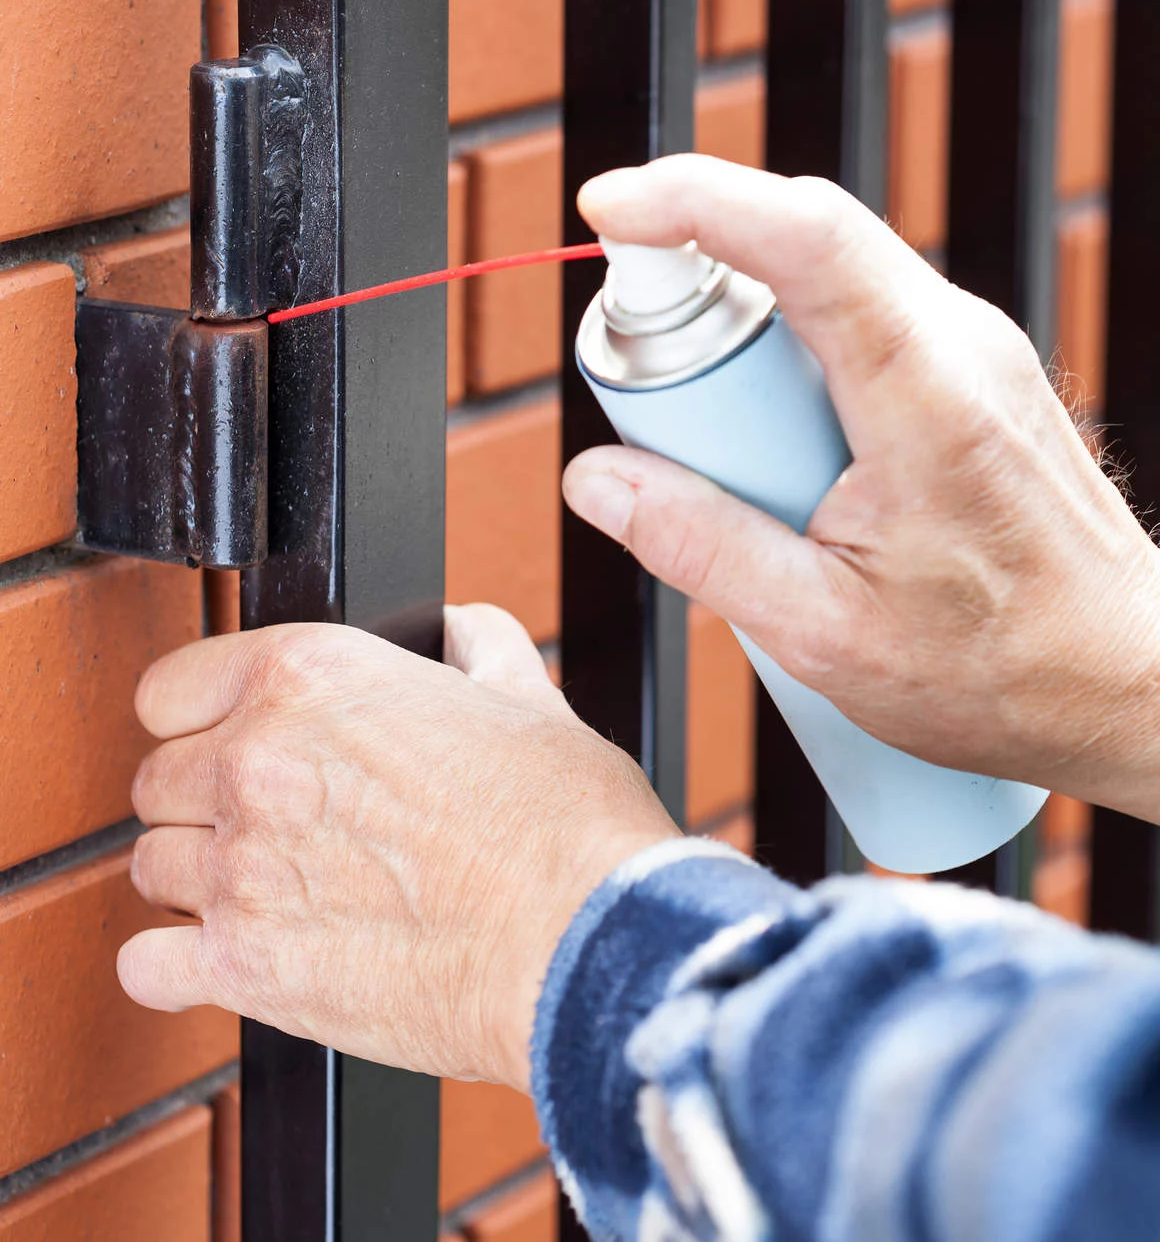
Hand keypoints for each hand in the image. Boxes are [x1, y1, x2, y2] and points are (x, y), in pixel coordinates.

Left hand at [117, 605, 677, 1089]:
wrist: (587, 939)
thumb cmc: (566, 823)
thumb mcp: (528, 699)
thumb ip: (477, 647)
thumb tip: (464, 629)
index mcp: (311, 677)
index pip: (170, 686)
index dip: (200, 714)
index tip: (228, 738)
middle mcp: (258, 760)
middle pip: (157, 780)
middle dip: (204, 798)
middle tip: (269, 821)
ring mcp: (241, 867)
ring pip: (151, 866)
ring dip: (199, 876)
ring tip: (267, 888)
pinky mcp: (245, 966)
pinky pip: (143, 964)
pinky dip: (174, 965)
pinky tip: (227, 955)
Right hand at [564, 154, 1159, 818]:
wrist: (1123, 676)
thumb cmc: (1001, 665)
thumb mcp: (823, 632)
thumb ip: (700, 549)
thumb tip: (599, 482)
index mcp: (928, 397)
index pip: (806, 240)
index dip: (695, 201)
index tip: (607, 208)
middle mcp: (959, 343)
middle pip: (800, 248)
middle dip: (698, 293)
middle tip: (654, 406)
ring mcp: (969, 350)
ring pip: (821, 287)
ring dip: (745, 346)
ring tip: (732, 466)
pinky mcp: (962, 374)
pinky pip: (851, 328)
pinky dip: (789, 370)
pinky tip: (784, 465)